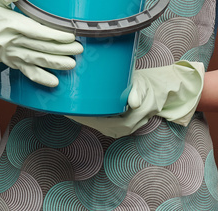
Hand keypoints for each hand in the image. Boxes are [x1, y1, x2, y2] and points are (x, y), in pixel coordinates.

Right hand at [0, 0, 83, 86]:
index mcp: (12, 24)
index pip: (36, 31)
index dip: (54, 35)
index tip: (70, 36)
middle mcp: (13, 41)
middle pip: (41, 47)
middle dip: (61, 49)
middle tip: (79, 49)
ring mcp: (13, 54)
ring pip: (37, 60)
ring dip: (55, 63)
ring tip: (71, 64)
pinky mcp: (13, 63)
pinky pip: (27, 72)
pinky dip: (40, 78)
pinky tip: (53, 82)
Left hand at [68, 61, 204, 137]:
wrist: (158, 91)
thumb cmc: (149, 88)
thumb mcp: (144, 88)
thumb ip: (139, 93)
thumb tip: (133, 102)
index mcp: (126, 122)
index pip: (99, 121)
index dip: (82, 115)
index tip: (68, 107)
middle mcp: (119, 128)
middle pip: (92, 122)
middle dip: (75, 114)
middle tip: (59, 102)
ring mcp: (116, 127)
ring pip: (93, 121)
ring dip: (79, 113)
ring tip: (63, 102)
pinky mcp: (114, 122)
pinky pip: (97, 119)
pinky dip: (86, 112)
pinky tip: (76, 104)